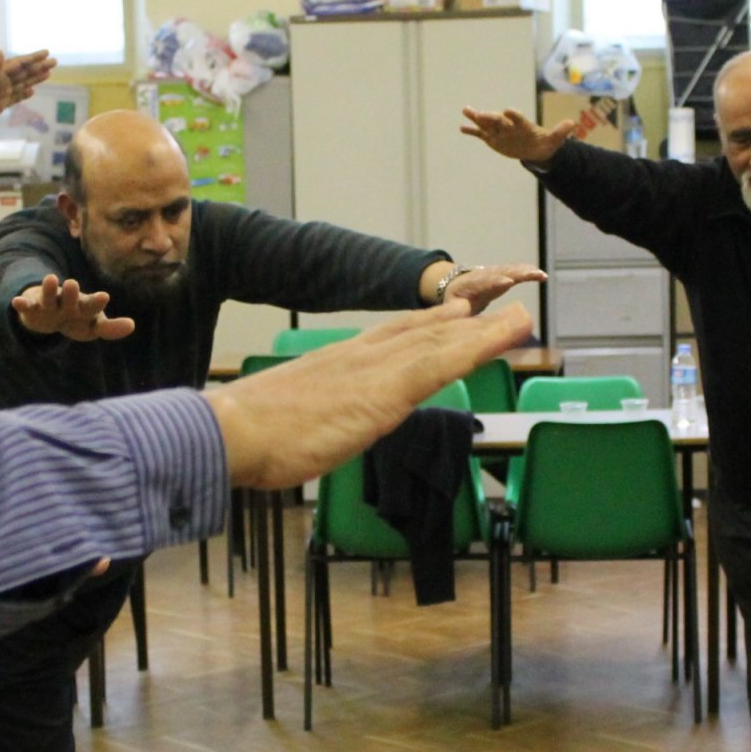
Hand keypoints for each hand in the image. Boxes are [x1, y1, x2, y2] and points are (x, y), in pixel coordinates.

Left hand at [0, 49, 57, 131]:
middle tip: (54, 62)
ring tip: (48, 73)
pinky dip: (24, 94)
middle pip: (24, 72)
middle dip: (39, 67)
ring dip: (35, 78)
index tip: (46, 53)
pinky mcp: (0, 104)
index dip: (32, 58)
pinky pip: (15, 97)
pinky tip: (32, 90)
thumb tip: (1, 51)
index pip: (19, 64)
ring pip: (22, 83)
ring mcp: (1, 93)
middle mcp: (1, 81)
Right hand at [11, 274, 134, 341]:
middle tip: (73, 283)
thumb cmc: (77, 319)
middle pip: (70, 298)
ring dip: (49, 289)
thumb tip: (132, 325)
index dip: (98, 303)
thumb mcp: (93, 327)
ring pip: (49, 297)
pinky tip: (16, 302)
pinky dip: (22, 304)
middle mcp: (67, 303)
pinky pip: (27, 306)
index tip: (105, 296)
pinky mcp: (33, 308)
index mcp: (84, 308)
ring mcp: (49, 304)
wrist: (49, 316)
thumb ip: (110, 328)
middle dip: (71, 292)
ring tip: (50, 278)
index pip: (92, 306)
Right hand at [206, 301, 536, 489]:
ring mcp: (374, 370)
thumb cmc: (245, 437)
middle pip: (421, 334)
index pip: (390, 339)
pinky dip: (479, 347)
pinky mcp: (385, 391)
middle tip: (496, 311)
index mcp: (336, 364)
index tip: (451, 318)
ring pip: (441, 343)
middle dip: (462, 324)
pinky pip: (444, 364)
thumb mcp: (283, 423)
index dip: (425, 327)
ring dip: (485, 331)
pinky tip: (507, 336)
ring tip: (520, 318)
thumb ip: (304, 423)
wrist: (230, 431)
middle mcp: (359, 357)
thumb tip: (297, 440)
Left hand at [436, 262, 547, 313]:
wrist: (456, 283)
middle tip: (530, 274)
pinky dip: (529, 273)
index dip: (495, 281)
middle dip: (516, 273)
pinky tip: (542, 276)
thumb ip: (457, 313)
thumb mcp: (452, 307)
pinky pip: (517, 271)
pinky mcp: (503, 274)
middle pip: (501, 272)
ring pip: (510, 269)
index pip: (484, 281)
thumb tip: (458, 324)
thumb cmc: (454, 300)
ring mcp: (494, 273)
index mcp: (471, 284)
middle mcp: (484, 274)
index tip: (508, 282)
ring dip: (526, 272)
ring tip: (540, 275)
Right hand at [459, 106, 577, 164]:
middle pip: (498, 120)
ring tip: (466, 111)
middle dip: (490, 117)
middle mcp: (509, 126)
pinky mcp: (493, 139)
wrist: (535, 149)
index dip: (513, 115)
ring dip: (477, 118)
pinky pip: (481, 134)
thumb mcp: (554, 140)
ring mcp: (499, 131)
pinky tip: (462, 128)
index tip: (507, 111)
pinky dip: (472, 131)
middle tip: (480, 114)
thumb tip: (572, 124)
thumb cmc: (545, 143)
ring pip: (487, 124)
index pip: (517, 118)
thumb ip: (560, 132)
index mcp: (523, 124)